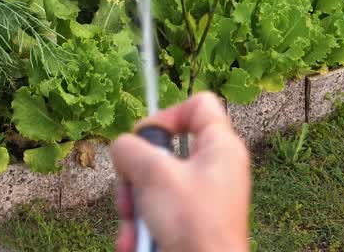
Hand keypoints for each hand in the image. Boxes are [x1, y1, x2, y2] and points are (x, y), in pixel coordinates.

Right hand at [110, 92, 250, 251]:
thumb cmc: (192, 224)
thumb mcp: (154, 175)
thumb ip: (130, 148)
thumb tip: (123, 149)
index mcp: (220, 148)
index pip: (198, 105)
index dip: (167, 114)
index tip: (147, 138)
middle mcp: (214, 169)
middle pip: (164, 150)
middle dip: (136, 175)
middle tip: (131, 192)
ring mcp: (202, 198)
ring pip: (154, 185)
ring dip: (134, 207)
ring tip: (133, 228)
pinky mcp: (191, 223)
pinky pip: (157, 212)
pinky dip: (142, 227)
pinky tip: (136, 243)